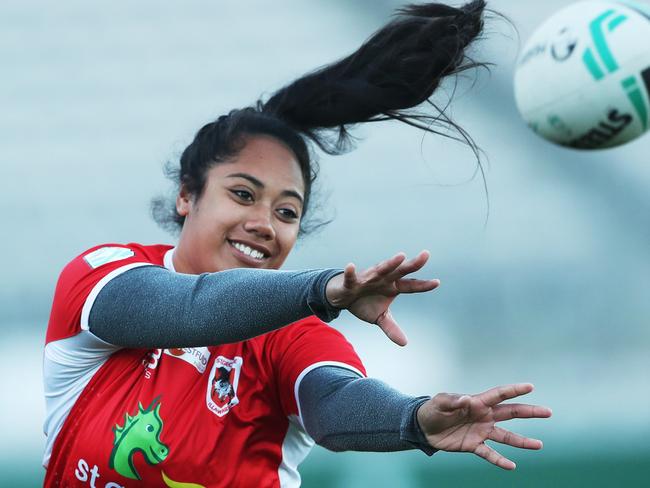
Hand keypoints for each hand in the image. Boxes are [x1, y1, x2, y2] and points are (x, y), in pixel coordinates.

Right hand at [325, 251, 439, 345]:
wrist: (342, 297)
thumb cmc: (364, 302)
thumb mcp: (379, 317)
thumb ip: (391, 328)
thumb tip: (405, 343)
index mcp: (392, 287)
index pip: (411, 285)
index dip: (423, 285)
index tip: (437, 282)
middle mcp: (383, 279)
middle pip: (400, 271)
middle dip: (412, 264)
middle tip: (426, 255)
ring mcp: (368, 278)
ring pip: (381, 269)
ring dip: (390, 263)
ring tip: (401, 256)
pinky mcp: (352, 282)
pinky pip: (351, 277)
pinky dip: (350, 272)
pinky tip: (350, 266)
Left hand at [417, 383, 551, 469]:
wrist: (423, 427)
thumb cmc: (432, 409)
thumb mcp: (440, 402)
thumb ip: (454, 401)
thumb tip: (467, 400)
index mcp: (477, 402)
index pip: (499, 394)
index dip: (514, 390)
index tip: (530, 387)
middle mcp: (484, 416)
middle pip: (511, 413)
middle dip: (529, 412)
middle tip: (548, 412)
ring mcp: (481, 431)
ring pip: (506, 436)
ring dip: (522, 441)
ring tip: (539, 445)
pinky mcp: (474, 445)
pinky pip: (490, 454)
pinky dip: (500, 460)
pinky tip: (511, 466)